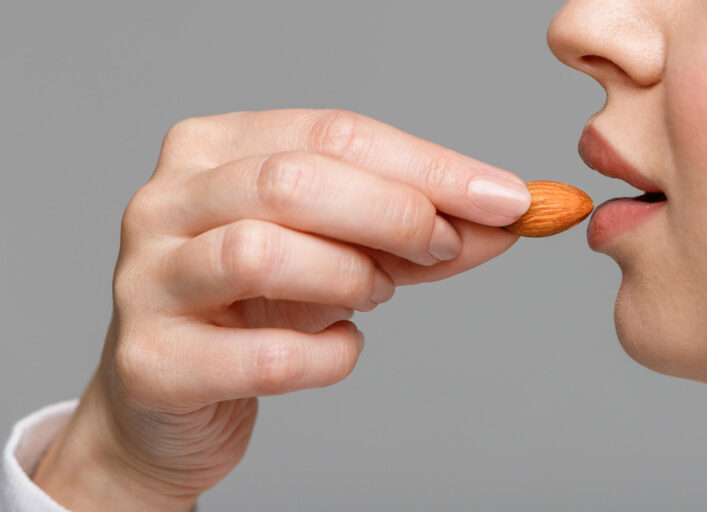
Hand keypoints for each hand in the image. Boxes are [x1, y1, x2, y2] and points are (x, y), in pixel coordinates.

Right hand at [32, 109, 529, 510]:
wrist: (170, 398)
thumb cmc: (253, 311)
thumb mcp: (335, 253)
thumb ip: (409, 233)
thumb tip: (500, 219)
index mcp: (211, 151)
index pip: (332, 134)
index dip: (429, 166)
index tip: (505, 199)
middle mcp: (165, 203)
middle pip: (293, 181)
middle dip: (396, 213)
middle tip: (445, 246)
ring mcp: (148, 280)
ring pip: (263, 253)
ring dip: (351, 276)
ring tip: (374, 294)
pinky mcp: (151, 361)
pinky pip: (265, 354)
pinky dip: (327, 356)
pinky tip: (337, 349)